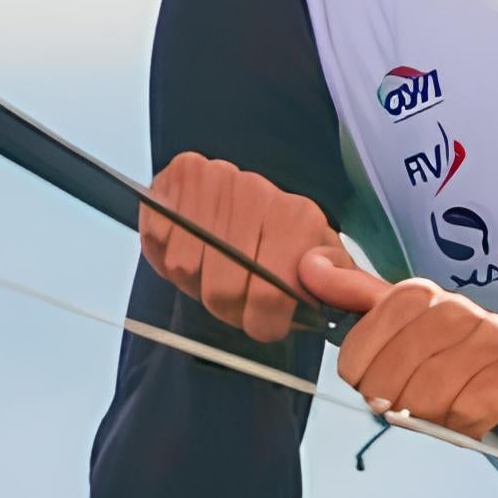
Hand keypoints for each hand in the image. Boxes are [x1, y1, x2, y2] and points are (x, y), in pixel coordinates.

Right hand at [137, 152, 343, 343]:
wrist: (248, 195)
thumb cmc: (285, 240)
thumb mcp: (322, 262)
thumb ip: (337, 282)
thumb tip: (328, 282)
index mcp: (298, 218)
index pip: (270, 295)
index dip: (262, 322)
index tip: (263, 324)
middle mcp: (257, 192)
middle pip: (222, 290)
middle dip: (226, 308)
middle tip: (235, 301)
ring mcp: (217, 179)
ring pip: (186, 268)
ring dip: (195, 281)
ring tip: (213, 270)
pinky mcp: (181, 174)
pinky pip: (160, 239)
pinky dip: (168, 256)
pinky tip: (191, 249)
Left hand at [299, 247, 497, 440]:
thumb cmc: (453, 362)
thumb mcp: (402, 329)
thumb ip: (357, 298)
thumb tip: (310, 265)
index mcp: (425, 296)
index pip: (372, 327)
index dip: (363, 364)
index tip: (369, 381)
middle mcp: (462, 310)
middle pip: (396, 368)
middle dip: (393, 397)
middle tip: (404, 405)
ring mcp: (496, 339)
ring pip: (430, 393)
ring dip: (428, 415)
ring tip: (439, 411)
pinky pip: (469, 409)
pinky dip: (462, 423)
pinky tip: (469, 416)